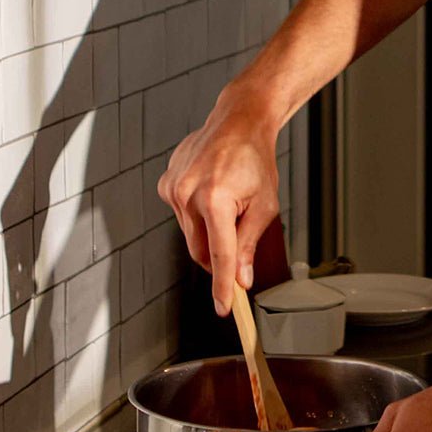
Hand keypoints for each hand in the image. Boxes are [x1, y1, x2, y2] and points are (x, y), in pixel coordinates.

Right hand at [157, 89, 279, 316]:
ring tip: (227, 207)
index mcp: (215, 199)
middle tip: (236, 255)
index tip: (223, 308)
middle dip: (218, 259)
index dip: (222, 286)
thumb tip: (241, 278)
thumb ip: (249, 244)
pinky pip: (182, 217)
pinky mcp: (166, 184)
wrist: (238, 122)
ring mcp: (173, 188)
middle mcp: (188, 193)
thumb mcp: (264, 206)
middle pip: (200, 251)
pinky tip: (211, 194)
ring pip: (190, 236)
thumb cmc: (254, 160)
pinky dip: (197, 217)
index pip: (219, 256)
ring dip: (208, 234)